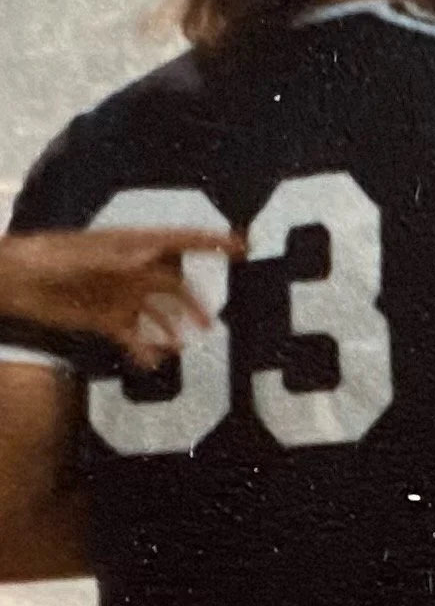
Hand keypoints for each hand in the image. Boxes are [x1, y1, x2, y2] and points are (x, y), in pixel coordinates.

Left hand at [0, 228, 240, 368]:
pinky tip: (148, 363)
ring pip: (158, 315)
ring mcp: (119, 296)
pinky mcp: (104, 319)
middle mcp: (130, 272)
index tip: (241, 246)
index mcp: (129, 247)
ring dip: (172, 331)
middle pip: (174, 286)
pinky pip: (134, 338)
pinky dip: (143, 351)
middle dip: (196, 302)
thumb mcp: (79, 256)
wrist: (9, 281)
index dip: (210, 243)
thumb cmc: (41, 258)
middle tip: (213, 322)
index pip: (178, 242)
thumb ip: (117, 259)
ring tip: (182, 347)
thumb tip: (153, 258)